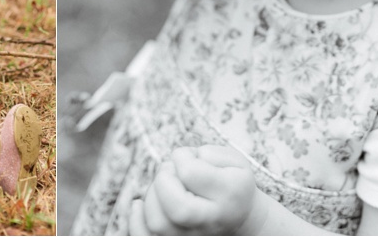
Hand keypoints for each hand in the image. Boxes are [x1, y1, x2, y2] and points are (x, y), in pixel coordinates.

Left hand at [129, 144, 264, 235]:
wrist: (241, 218)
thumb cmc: (231, 182)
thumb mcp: (234, 161)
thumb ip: (209, 154)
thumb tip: (181, 161)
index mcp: (230, 196)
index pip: (189, 173)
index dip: (182, 157)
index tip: (188, 158)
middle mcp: (212, 222)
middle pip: (176, 208)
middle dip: (163, 179)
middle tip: (171, 172)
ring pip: (158, 224)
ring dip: (151, 197)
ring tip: (165, 188)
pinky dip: (136, 222)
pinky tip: (138, 205)